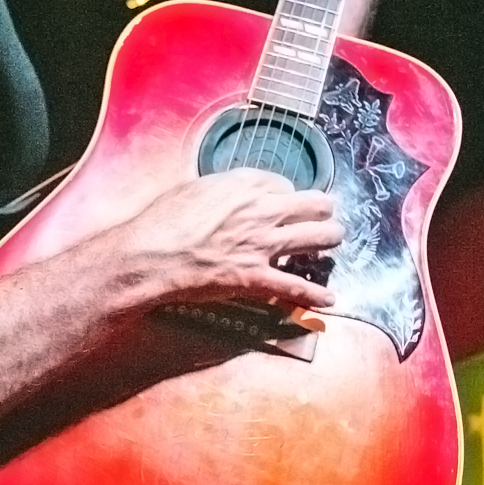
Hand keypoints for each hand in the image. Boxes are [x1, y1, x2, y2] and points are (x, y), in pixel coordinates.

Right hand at [121, 168, 343, 310]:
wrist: (150, 255)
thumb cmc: (163, 221)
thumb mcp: (194, 189)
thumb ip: (222, 190)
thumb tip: (232, 195)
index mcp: (245, 185)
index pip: (285, 185)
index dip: (287, 195)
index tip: (286, 203)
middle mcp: (263, 211)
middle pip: (314, 205)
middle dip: (323, 211)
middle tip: (325, 216)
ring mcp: (264, 245)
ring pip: (318, 238)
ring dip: (330, 240)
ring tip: (333, 242)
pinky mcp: (257, 277)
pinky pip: (296, 287)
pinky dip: (315, 295)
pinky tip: (329, 299)